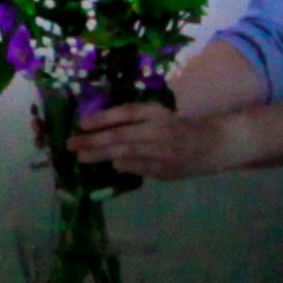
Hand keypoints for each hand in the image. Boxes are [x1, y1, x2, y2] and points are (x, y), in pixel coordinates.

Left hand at [69, 98, 229, 181]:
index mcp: (157, 113)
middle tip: (71, 144)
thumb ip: (133, 119)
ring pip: (126, 154)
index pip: (126, 113)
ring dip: (101, 156)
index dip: (102, 118)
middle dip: (93, 141)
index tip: (82, 123)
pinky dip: (123, 166)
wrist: (211, 145)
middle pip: (120, 136)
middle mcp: (158, 131)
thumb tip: (100, 127)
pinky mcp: (165, 170)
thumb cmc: (177, 126)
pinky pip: (139, 168)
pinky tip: (110, 165)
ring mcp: (162, 152)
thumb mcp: (158, 115)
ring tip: (81, 158)